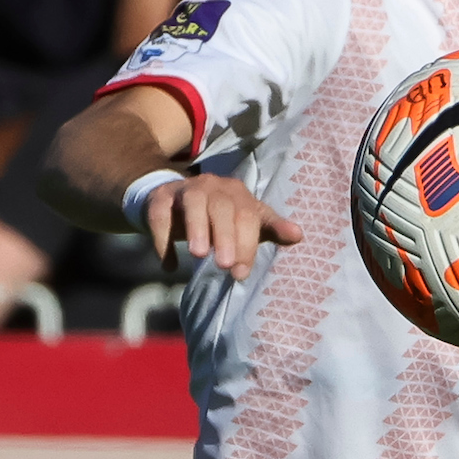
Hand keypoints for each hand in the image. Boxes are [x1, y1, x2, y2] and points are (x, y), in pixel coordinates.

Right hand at [146, 172, 303, 279]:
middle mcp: (214, 186)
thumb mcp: (245, 220)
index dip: (247, 243)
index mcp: (238, 192)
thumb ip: (270, 228)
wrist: (172, 201)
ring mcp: (186, 189)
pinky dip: (164, 239)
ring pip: (194, 202)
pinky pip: (161, 215)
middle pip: (223, 207)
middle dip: (225, 236)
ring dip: (197, 228)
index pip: (248, 215)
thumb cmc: (216, 216)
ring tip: (199, 255)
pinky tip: (169, 265)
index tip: (241, 272)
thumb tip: (299, 236)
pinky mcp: (159, 198)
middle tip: (225, 265)